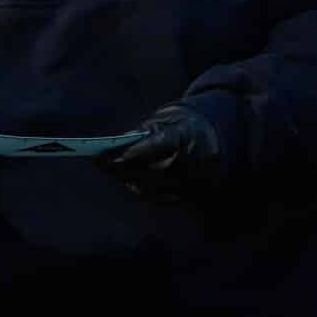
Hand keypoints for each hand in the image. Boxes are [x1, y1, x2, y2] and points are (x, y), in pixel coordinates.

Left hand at [97, 103, 222, 202]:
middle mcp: (190, 161)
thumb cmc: (185, 126)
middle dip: (121, 168)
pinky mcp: (189, 195)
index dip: (128, 153)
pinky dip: (141, 189)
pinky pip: (159, 197)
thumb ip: (145, 130)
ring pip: (151, 187)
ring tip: (110, 170)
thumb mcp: (168, 118)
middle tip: (100, 163)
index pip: (153, 147)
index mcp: (186, 136)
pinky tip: (129, 180)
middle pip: (149, 170)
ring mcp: (191, 181)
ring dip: (128, 179)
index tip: (104, 154)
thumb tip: (119, 144)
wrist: (216, 142)